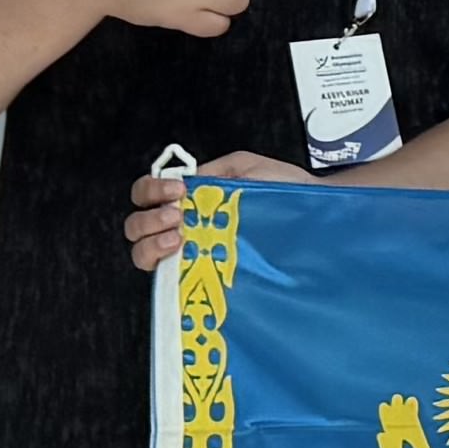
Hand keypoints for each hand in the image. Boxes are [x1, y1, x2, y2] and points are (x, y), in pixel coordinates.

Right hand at [126, 151, 303, 270]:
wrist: (312, 211)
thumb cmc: (282, 190)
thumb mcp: (243, 169)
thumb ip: (211, 173)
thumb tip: (183, 182)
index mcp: (188, 200)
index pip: (145, 197)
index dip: (150, 191)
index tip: (177, 190)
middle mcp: (183, 229)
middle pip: (136, 228)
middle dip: (148, 219)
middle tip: (176, 216)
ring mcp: (191, 254)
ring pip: (143, 254)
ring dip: (151, 242)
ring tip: (179, 236)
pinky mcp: (205, 277)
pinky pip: (170, 279)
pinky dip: (164, 265)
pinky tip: (184, 254)